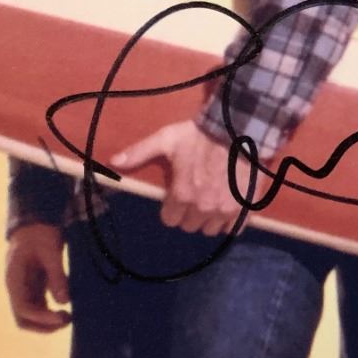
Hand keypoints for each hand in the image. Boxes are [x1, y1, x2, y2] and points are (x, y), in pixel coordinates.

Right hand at [4, 223, 70, 331]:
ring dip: (47, 321)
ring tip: (69, 317)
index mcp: (14, 280)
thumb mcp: (51, 252)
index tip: (62, 317)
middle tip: (67, 320)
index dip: (42, 318)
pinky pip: (39, 305)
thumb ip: (56, 276)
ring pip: (31, 315)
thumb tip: (64, 302)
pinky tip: (66, 308)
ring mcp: (24, 288)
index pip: (24, 309)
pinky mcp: (34, 285)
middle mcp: (17, 288)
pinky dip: (50, 312)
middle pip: (23, 319)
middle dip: (43, 326)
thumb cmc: (41, 233)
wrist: (35, 222)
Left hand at [112, 120, 241, 234]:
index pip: (170, 220)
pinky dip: (231, 222)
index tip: (178, 197)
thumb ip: (140, 152)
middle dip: (190, 214)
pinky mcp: (244, 207)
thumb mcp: (166, 139)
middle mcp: (202, 207)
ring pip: (211, 228)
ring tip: (213, 202)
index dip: (172, 208)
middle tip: (196, 197)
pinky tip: (230, 208)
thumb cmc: (201, 136)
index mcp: (181, 195)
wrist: (239, 129)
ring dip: (210, 219)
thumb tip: (114, 161)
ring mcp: (225, 209)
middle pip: (190, 226)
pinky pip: (234, 228)